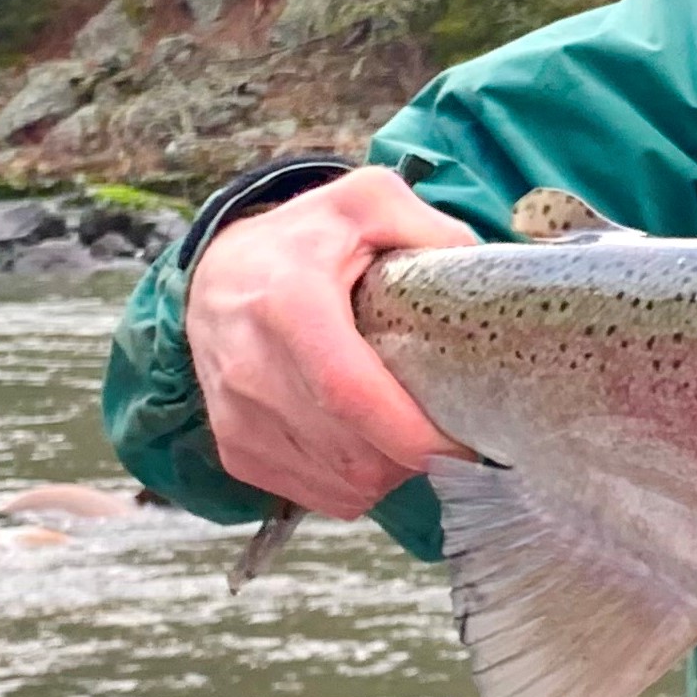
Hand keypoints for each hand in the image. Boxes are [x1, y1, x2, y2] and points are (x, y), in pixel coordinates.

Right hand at [187, 167, 478, 517]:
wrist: (217, 273)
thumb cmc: (307, 238)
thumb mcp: (367, 201)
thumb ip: (427, 224)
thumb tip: (479, 268)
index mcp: (287, 305)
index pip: (349, 393)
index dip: (410, 433)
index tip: (464, 445)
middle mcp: (250, 367)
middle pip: (350, 453)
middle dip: (414, 457)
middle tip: (451, 432)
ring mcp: (237, 416)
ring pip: (338, 484)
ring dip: (389, 474)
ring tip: (410, 433)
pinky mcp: (237, 450)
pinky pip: (315, 495)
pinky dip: (355, 485)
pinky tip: (372, 446)